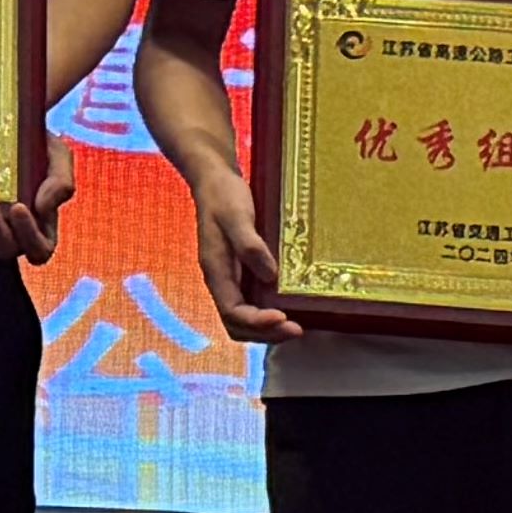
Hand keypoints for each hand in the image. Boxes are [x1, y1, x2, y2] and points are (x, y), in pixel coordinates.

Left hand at [0, 137, 78, 265]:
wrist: (10, 131)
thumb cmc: (40, 147)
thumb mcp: (58, 157)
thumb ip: (60, 181)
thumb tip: (42, 207)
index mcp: (41, 226)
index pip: (39, 249)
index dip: (29, 235)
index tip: (19, 206)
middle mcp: (14, 235)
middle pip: (6, 251)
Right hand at [189, 179, 302, 345]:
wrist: (214, 179)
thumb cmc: (223, 196)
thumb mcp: (237, 216)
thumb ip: (250, 246)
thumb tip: (270, 276)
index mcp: (215, 271)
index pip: (232, 311)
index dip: (257, 322)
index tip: (283, 318)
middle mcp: (222, 281)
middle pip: (238, 324)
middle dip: (266, 333)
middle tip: (297, 330)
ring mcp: (231, 278)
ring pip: (244, 318)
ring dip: (268, 328)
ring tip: (296, 326)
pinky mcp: (241, 272)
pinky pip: (252, 303)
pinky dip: (268, 313)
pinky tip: (288, 307)